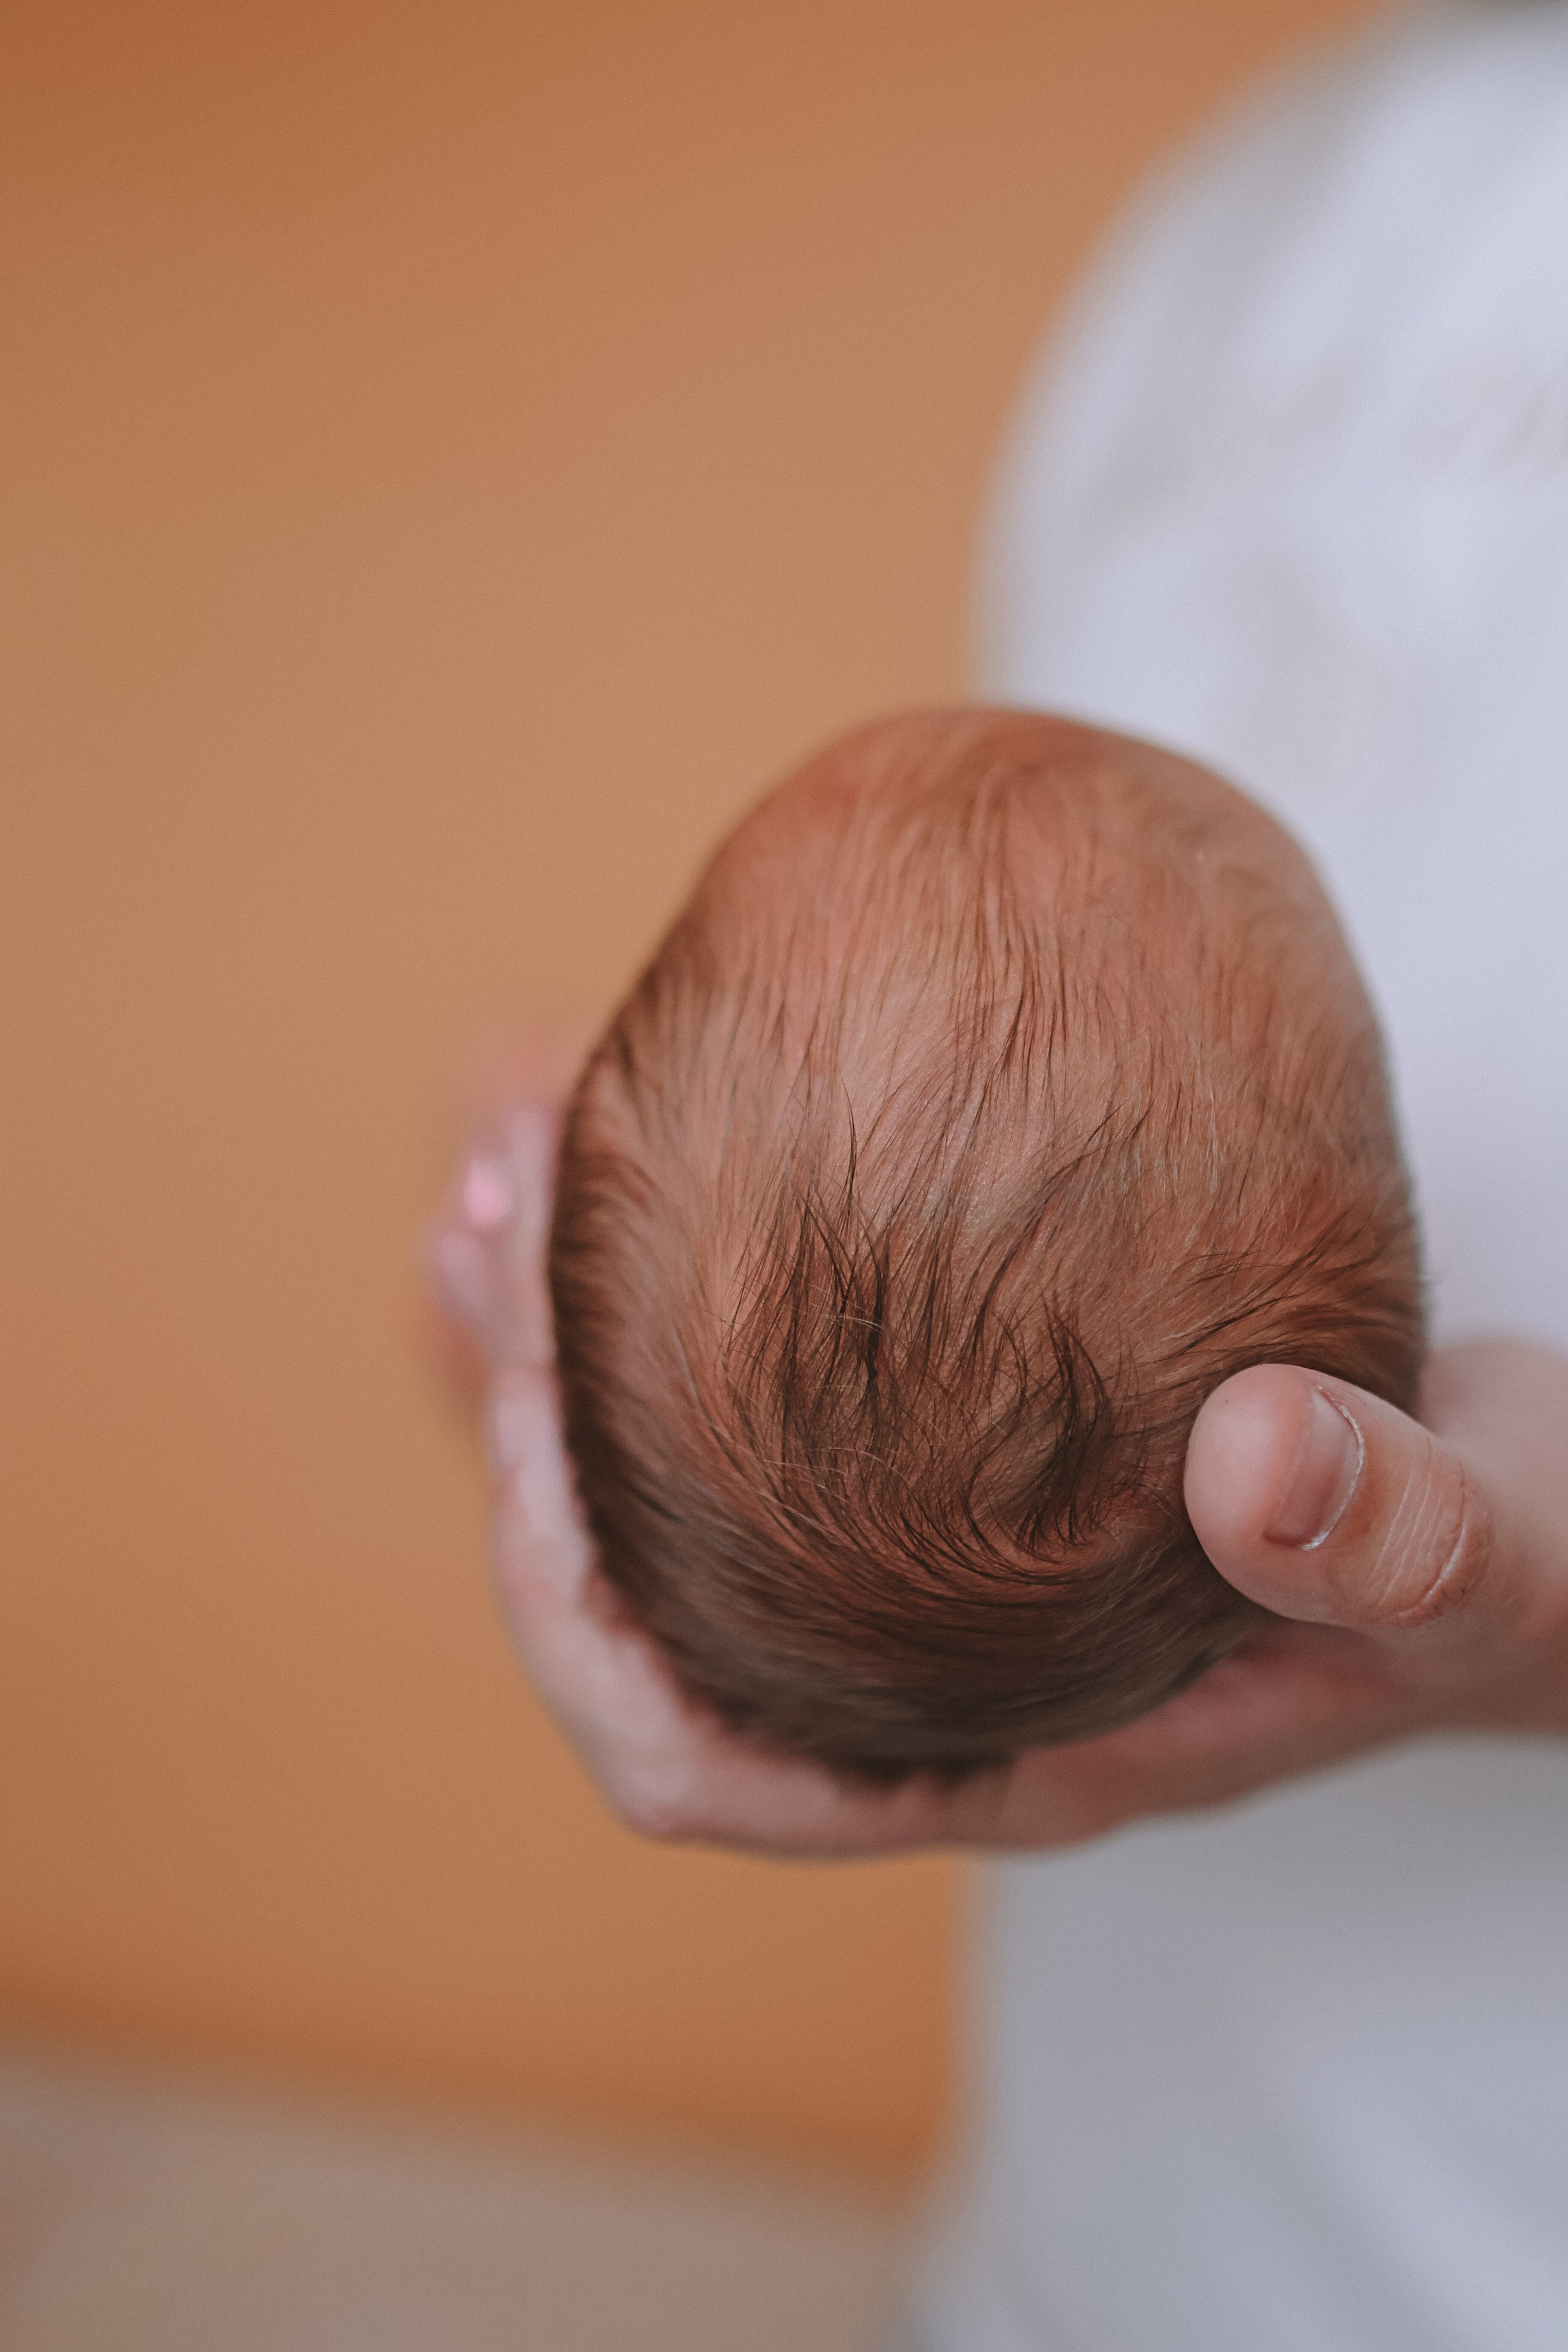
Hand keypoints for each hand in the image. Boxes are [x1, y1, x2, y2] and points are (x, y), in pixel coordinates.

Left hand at [430, 1097, 1567, 1854]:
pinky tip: (693, 1127)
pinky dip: (712, 1269)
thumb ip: (1389, 1538)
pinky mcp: (974, 1447)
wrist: (1546, 1522)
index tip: (534, 1439)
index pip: (701, 1765)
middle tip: (482, 1216)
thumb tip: (1257, 1465)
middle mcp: (934, 1663)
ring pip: (692, 1473)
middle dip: (533, 1429)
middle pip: (642, 1593)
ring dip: (591, 1326)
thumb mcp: (1482, 1562)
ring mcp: (941, 1557)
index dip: (574, 1635)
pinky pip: (788, 1374)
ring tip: (523, 1144)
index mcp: (999, 1749)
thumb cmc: (1511, 1577)